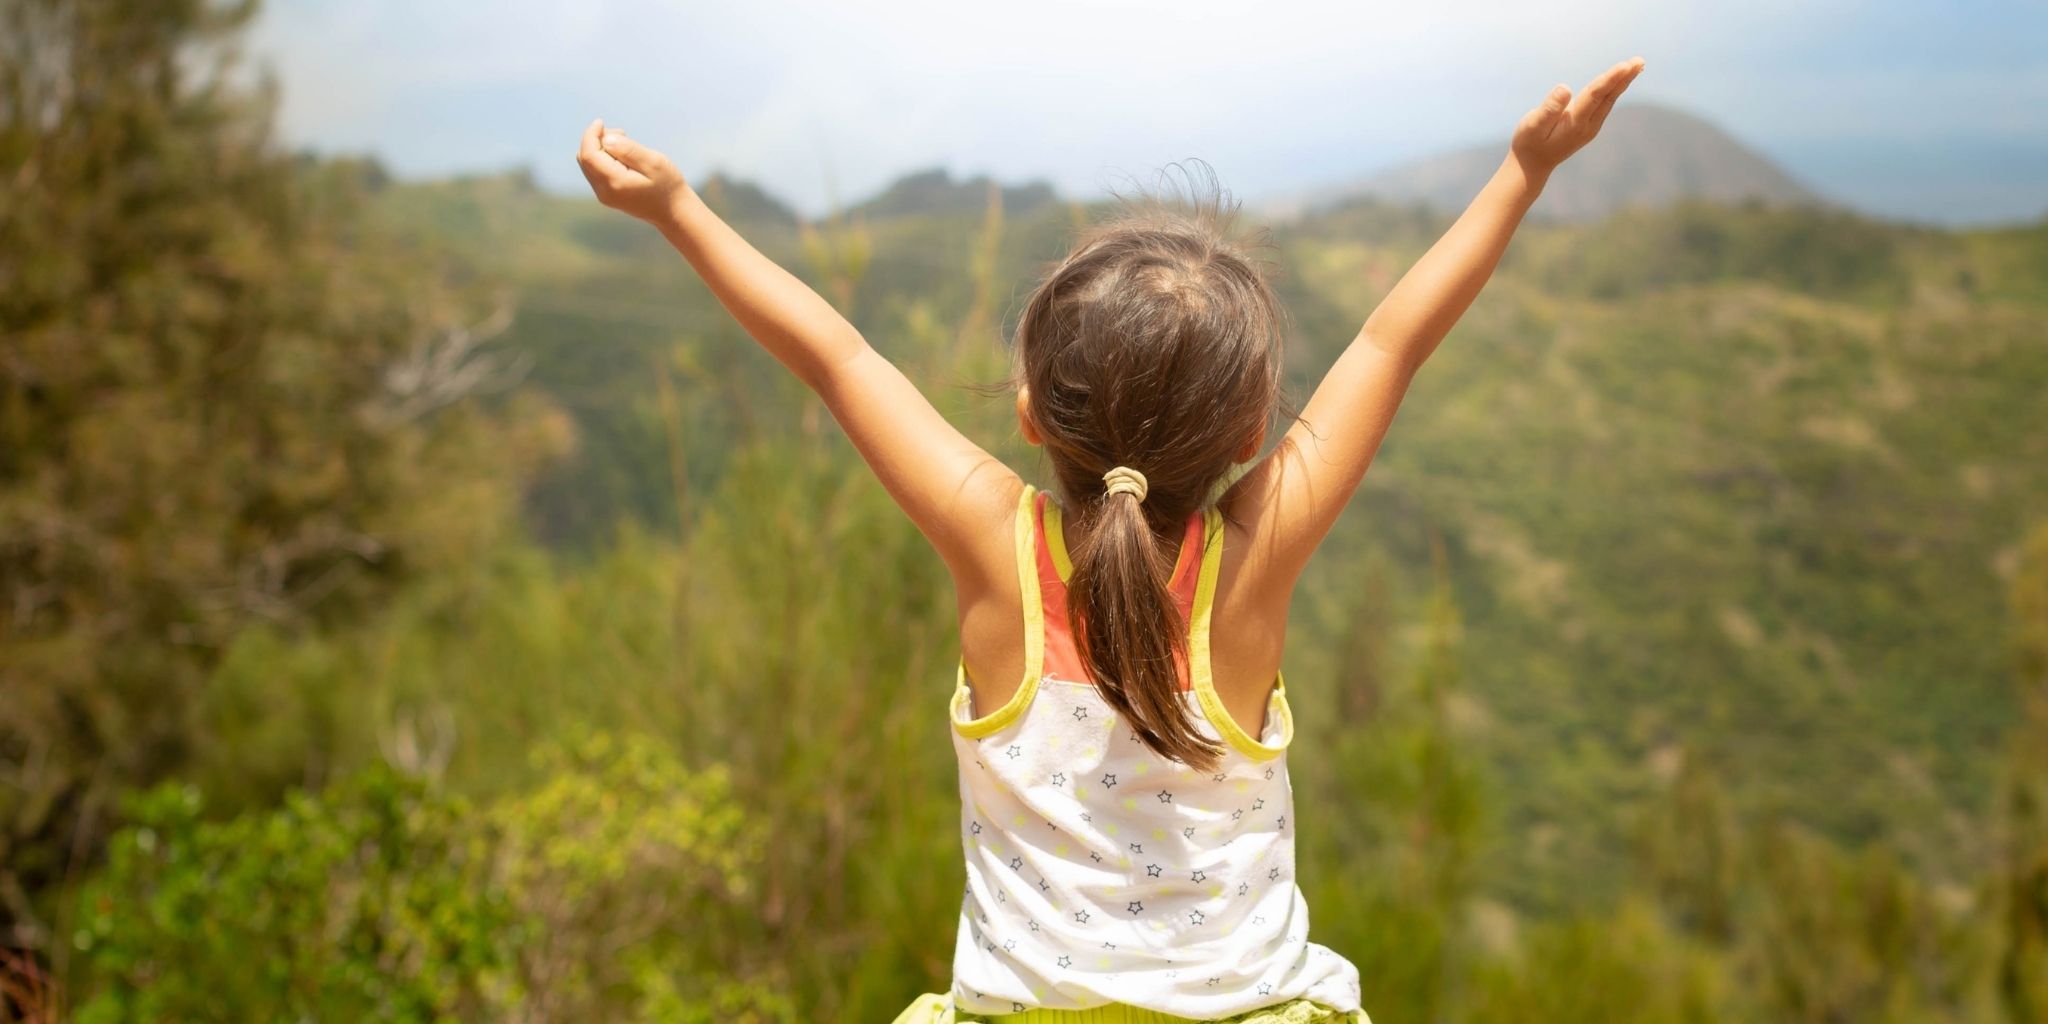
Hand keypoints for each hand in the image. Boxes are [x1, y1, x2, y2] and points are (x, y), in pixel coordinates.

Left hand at [576, 118, 688, 222]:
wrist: (673, 211)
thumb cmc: (667, 185)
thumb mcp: (653, 163)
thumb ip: (629, 150)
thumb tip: (605, 139)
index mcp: (615, 182)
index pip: (588, 155)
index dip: (590, 135)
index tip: (601, 122)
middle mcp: (604, 191)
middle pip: (584, 158)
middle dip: (596, 140)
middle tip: (623, 134)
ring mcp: (604, 195)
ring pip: (588, 164)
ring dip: (600, 148)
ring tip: (626, 146)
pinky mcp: (607, 195)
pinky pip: (595, 171)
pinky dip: (603, 158)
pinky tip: (623, 158)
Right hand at [1509, 57, 1644, 178]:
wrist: (1532, 165)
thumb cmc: (1529, 143)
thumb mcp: (1532, 125)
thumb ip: (1549, 108)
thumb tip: (1565, 88)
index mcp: (1575, 123)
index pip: (1596, 96)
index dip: (1610, 79)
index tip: (1626, 65)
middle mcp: (1588, 125)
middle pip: (1609, 96)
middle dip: (1624, 77)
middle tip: (1640, 60)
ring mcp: (1591, 127)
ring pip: (1610, 99)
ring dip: (1624, 81)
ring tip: (1638, 64)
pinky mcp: (1589, 126)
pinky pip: (1606, 103)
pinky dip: (1616, 89)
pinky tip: (1623, 79)